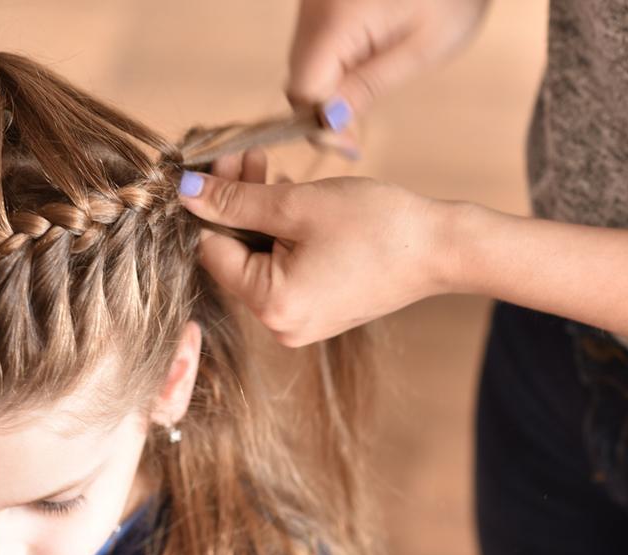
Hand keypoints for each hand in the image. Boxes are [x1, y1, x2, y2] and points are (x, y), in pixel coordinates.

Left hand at [180, 168, 470, 345]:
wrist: (440, 248)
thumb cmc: (377, 225)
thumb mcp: (297, 203)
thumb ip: (236, 200)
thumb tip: (187, 193)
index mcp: (272, 306)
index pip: (213, 252)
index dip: (211, 205)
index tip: (219, 164)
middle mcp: (281, 325)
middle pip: (236, 256)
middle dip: (236, 204)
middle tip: (245, 156)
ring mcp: (301, 322)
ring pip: (260, 259)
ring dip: (259, 213)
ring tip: (270, 170)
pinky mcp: (319, 311)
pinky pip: (284, 270)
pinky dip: (282, 235)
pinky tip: (292, 199)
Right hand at [288, 0, 487, 117]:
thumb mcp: (420, 50)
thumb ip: (368, 86)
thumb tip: (327, 124)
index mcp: (336, 18)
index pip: (303, 88)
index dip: (320, 123)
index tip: (350, 146)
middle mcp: (313, 7)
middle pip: (299, 75)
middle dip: (323, 109)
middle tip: (355, 135)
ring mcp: (313, 2)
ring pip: (304, 62)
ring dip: (328, 88)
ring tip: (367, 96)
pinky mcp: (322, 1)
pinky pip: (316, 44)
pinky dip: (333, 66)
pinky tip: (363, 68)